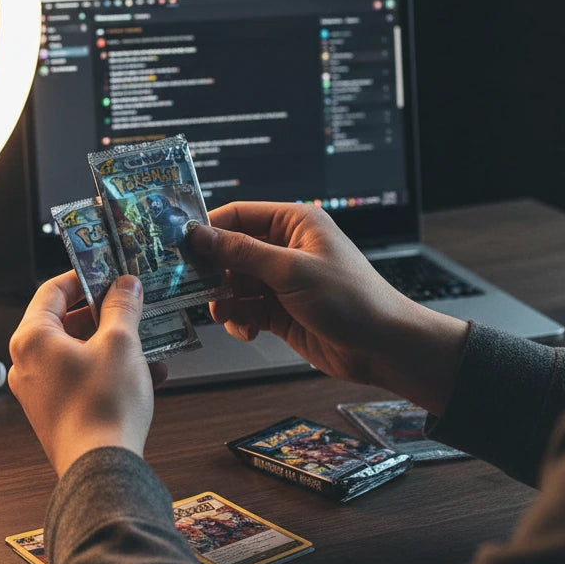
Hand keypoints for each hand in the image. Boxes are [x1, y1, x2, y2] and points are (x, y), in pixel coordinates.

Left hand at [9, 273, 166, 476]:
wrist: (101, 468)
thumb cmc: (103, 407)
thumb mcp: (121, 343)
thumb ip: (122, 307)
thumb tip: (124, 286)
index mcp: (32, 339)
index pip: (52, 290)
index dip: (83, 277)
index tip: (108, 272)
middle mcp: (27, 364)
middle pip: (65, 322)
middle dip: (105, 314)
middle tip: (131, 305)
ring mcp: (39, 391)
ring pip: (78, 352)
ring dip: (114, 343)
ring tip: (146, 341)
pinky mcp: (55, 412)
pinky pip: (82, 378)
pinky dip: (109, 370)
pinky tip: (146, 373)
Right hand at [188, 202, 467, 413]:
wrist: (382, 347)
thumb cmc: (351, 300)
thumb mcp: (291, 271)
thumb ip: (242, 252)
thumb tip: (200, 235)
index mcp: (294, 223)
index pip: (238, 215)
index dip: (209, 230)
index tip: (181, 247)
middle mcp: (286, 248)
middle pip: (231, 252)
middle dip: (215, 273)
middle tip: (196, 289)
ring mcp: (282, 281)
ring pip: (234, 284)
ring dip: (226, 302)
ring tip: (231, 316)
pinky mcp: (280, 310)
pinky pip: (246, 309)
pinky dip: (241, 320)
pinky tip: (249, 331)